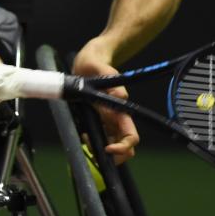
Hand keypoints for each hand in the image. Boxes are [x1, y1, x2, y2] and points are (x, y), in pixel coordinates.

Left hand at [72, 41, 138, 164]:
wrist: (87, 60)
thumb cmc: (94, 62)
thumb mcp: (100, 67)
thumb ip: (111, 78)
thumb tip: (122, 97)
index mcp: (120, 109)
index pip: (131, 136)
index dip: (123, 147)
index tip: (107, 149)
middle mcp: (116, 118)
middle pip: (124, 147)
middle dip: (111, 155)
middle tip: (90, 146)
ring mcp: (107, 120)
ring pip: (111, 145)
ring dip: (99, 148)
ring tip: (84, 137)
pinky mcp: (98, 119)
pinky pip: (99, 137)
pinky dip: (92, 141)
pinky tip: (82, 133)